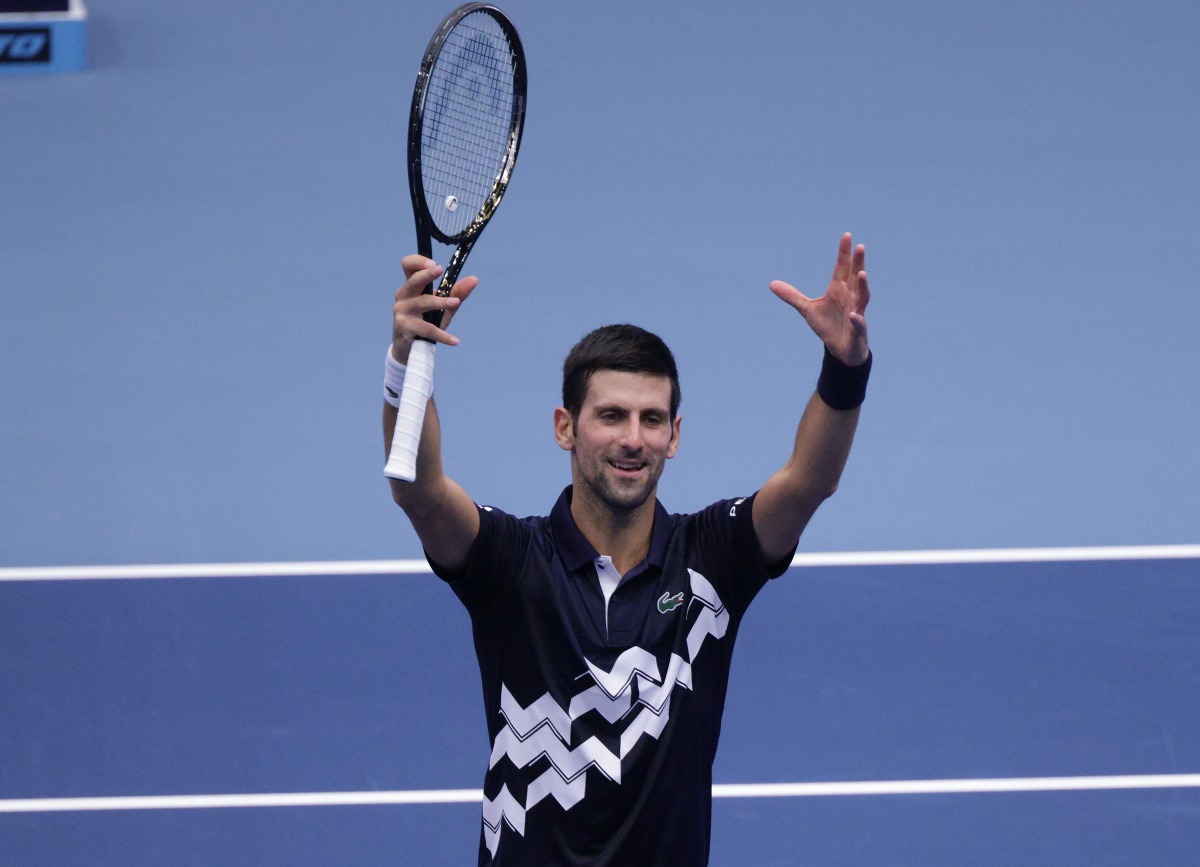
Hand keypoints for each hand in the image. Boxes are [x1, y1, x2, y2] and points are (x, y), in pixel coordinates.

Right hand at [391, 255, 478, 363]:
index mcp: (411, 286)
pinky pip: (427, 329)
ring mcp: (402, 311)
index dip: (418, 261)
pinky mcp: (404, 327)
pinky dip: (442, 335)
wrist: (410, 348)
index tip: (434, 263)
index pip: (408, 266)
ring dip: (440, 302)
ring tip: (455, 303)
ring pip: (423, 303)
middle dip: (426, 274)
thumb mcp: (443, 307)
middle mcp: (404, 295)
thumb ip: (457, 293)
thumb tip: (474, 279)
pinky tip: (455, 340)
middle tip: (439, 269)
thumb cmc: (425, 322)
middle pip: (413, 280)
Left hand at [769, 233, 870, 366]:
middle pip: (856, 277)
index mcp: (838, 289)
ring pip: (862, 296)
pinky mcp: (857, 329)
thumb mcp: (807, 309)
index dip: (844, 252)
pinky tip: (853, 315)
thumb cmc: (828, 325)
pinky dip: (857, 319)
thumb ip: (792, 296)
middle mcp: (850, 297)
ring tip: (862, 273)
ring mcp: (856, 312)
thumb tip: (771, 284)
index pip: (842, 268)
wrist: (841, 349)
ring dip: (863, 286)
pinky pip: (858, 323)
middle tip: (860, 246)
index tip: (846, 235)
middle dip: (859, 262)